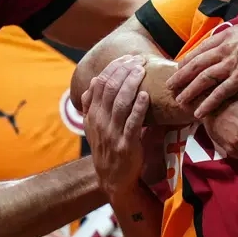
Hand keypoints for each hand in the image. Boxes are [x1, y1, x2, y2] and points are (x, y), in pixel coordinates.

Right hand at [82, 55, 149, 197]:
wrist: (113, 179)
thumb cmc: (108, 147)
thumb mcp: (95, 125)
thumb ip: (94, 104)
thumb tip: (96, 80)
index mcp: (92, 114)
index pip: (99, 83)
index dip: (113, 68)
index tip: (128, 57)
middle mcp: (100, 122)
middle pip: (110, 89)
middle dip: (124, 71)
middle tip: (138, 60)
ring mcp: (112, 133)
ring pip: (120, 102)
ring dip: (131, 84)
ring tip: (141, 71)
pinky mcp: (126, 145)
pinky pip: (132, 123)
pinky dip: (138, 108)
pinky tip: (145, 95)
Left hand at [168, 18, 237, 117]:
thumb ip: (235, 36)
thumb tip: (226, 39)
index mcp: (225, 35)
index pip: (200, 50)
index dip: (187, 61)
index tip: (178, 70)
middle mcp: (224, 48)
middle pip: (196, 65)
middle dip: (181, 77)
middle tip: (169, 87)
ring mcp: (232, 63)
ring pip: (203, 79)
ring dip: (189, 91)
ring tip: (179, 101)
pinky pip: (220, 93)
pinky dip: (207, 103)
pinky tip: (198, 112)